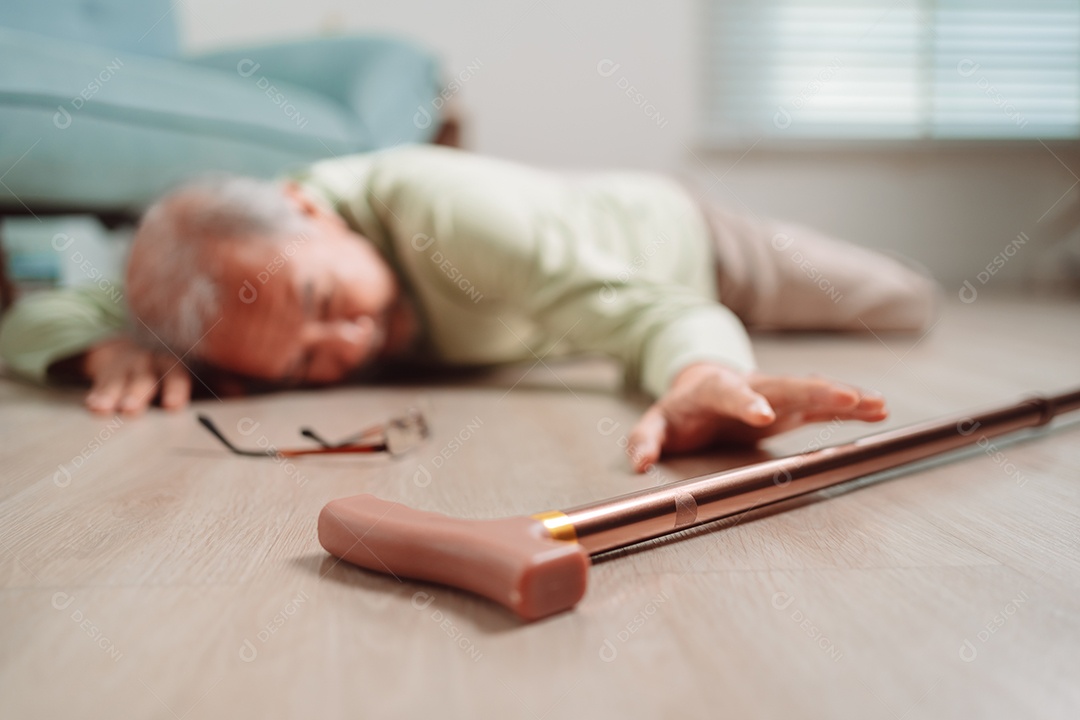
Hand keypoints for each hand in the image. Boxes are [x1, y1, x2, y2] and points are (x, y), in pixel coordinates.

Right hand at [82, 336, 190, 415]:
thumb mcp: (175, 383)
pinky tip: (91, 405)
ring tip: (102, 408)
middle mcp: (148, 366)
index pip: (176, 378)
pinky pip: (99, 384)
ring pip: (117, 381)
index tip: (172, 406)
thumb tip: (218, 418)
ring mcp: (125, 368)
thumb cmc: (158, 380)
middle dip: (136, 394)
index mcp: (171, 369)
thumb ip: (189, 399)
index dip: (175, 390)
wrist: (123, 355)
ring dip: (110, 395)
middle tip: (130, 409)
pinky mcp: (105, 373)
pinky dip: (95, 395)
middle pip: (143, 379)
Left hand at [626, 363, 887, 472]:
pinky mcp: (791, 405)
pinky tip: (877, 409)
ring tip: (876, 403)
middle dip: (814, 391)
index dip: (747, 402)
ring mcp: (775, 393)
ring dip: (843, 396)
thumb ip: (645, 440)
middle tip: (845, 398)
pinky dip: (849, 406)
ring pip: (811, 390)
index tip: (764, 416)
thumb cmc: (681, 408)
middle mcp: (751, 385)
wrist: (700, 384)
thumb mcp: (656, 422)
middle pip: (784, 385)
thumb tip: (642, 463)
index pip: (731, 392)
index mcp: (714, 389)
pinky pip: (823, 403)